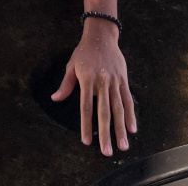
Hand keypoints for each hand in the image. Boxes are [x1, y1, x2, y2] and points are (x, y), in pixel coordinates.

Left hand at [51, 21, 135, 156]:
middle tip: (107, 152)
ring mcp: (114, 81)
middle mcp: (102, 82)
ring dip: (121, 128)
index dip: (86, 124)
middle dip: (106, 133)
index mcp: (87, 79)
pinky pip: (128, 100)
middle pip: (104, 111)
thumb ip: (66, 84)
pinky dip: (131, 115)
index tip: (86, 141)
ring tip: (123, 146)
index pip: (86, 106)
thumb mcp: (71, 65)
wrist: (101, 36)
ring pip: (118, 108)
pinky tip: (132, 129)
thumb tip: (55, 99)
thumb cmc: (84, 52)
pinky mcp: (123, 80)